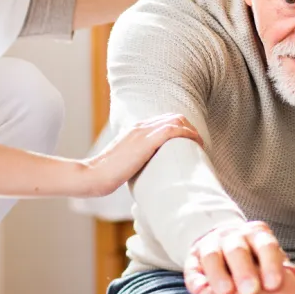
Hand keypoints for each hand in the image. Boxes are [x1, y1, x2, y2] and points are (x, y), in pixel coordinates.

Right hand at [80, 114, 202, 196]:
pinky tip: (197, 144)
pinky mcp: (146, 142)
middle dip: (191, 128)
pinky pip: (173, 130)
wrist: (93, 176)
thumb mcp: (125, 162)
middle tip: (199, 145)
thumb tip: (148, 171)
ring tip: (201, 146)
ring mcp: (143, 132)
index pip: (165, 120)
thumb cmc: (107, 174)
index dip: (182, 129)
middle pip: (174, 117)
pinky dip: (189, 134)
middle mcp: (140, 127)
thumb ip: (137, 159)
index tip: (191, 143)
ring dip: (192, 131)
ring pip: (176, 120)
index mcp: (135, 130)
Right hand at [184, 221, 294, 293]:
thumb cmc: (258, 265)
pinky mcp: (192, 258)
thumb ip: (286, 271)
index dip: (270, 264)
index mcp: (257, 233)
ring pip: (212, 255)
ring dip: (218, 274)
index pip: (265, 244)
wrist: (228, 254)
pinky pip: (192, 267)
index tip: (274, 286)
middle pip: (237, 249)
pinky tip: (201, 291)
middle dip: (244, 271)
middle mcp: (233, 235)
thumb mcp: (272, 264)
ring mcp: (211, 244)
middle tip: (251, 293)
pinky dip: (195, 278)